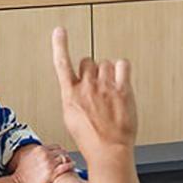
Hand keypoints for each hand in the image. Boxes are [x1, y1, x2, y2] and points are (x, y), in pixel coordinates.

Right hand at [10, 143, 73, 182]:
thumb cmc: (20, 173)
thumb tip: (41, 152)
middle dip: (66, 155)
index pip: (56, 147)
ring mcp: (49, 163)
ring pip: (65, 158)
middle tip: (68, 159)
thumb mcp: (27, 157)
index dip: (61, 151)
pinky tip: (72, 166)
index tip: (63, 154)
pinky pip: (66, 166)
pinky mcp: (52, 173)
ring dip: (69, 160)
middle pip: (62, 151)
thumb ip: (36, 153)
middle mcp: (45, 154)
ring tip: (71, 163)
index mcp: (39, 149)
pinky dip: (71, 165)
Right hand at [51, 28, 136, 160]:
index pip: (62, 63)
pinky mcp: (122, 90)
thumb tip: (79, 90)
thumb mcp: (72, 119)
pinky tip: (122, 79)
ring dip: (108, 72)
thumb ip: (75, 99)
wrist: (109, 151)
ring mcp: (105, 87)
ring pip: (106, 63)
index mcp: (70, 95)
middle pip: (89, 61)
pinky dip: (123, 69)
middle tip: (99, 86)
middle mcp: (86, 88)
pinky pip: (123, 65)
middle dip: (93, 70)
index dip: (60, 45)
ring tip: (111, 89)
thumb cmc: (91, 140)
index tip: (59, 31)